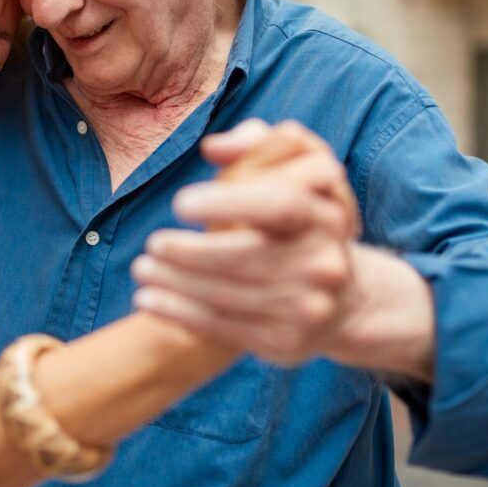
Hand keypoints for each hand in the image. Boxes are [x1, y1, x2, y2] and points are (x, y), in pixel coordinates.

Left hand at [132, 120, 360, 363]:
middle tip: (152, 243)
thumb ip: (256, 143)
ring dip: (176, 284)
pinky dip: (181, 314)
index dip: (228, 202)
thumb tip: (214, 148)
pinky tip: (149, 300)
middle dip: (192, 252)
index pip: (280, 204)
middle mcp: (324, 262)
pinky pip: (226, 328)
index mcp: (323, 212)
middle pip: (248, 257)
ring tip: (141, 269)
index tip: (180, 203)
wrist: (346, 297)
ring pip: (230, 296)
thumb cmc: (299, 219)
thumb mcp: (294, 170)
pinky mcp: (288, 343)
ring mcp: (309, 307)